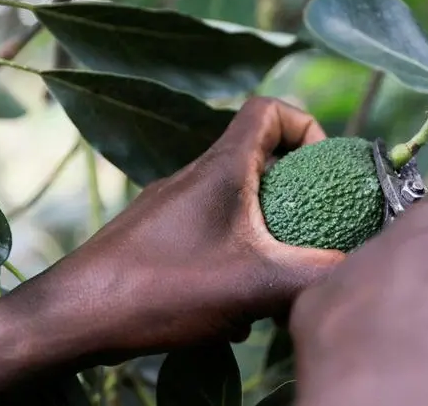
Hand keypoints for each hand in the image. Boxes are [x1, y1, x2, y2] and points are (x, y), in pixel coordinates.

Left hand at [32, 97, 346, 357]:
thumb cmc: (161, 287)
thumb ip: (313, 274)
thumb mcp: (254, 284)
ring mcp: (173, 208)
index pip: (269, 110)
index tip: (322, 169)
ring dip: (264, 236)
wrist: (73, 317)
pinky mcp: (158, 238)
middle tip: (310, 232)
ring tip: (272, 279)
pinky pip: (212, 234)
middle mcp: (196, 178)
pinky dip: (234, 260)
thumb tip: (354, 267)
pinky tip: (232, 307)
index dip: (306, 126)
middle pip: (258, 160)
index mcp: (222, 168)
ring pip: (236, 204)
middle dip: (294, 196)